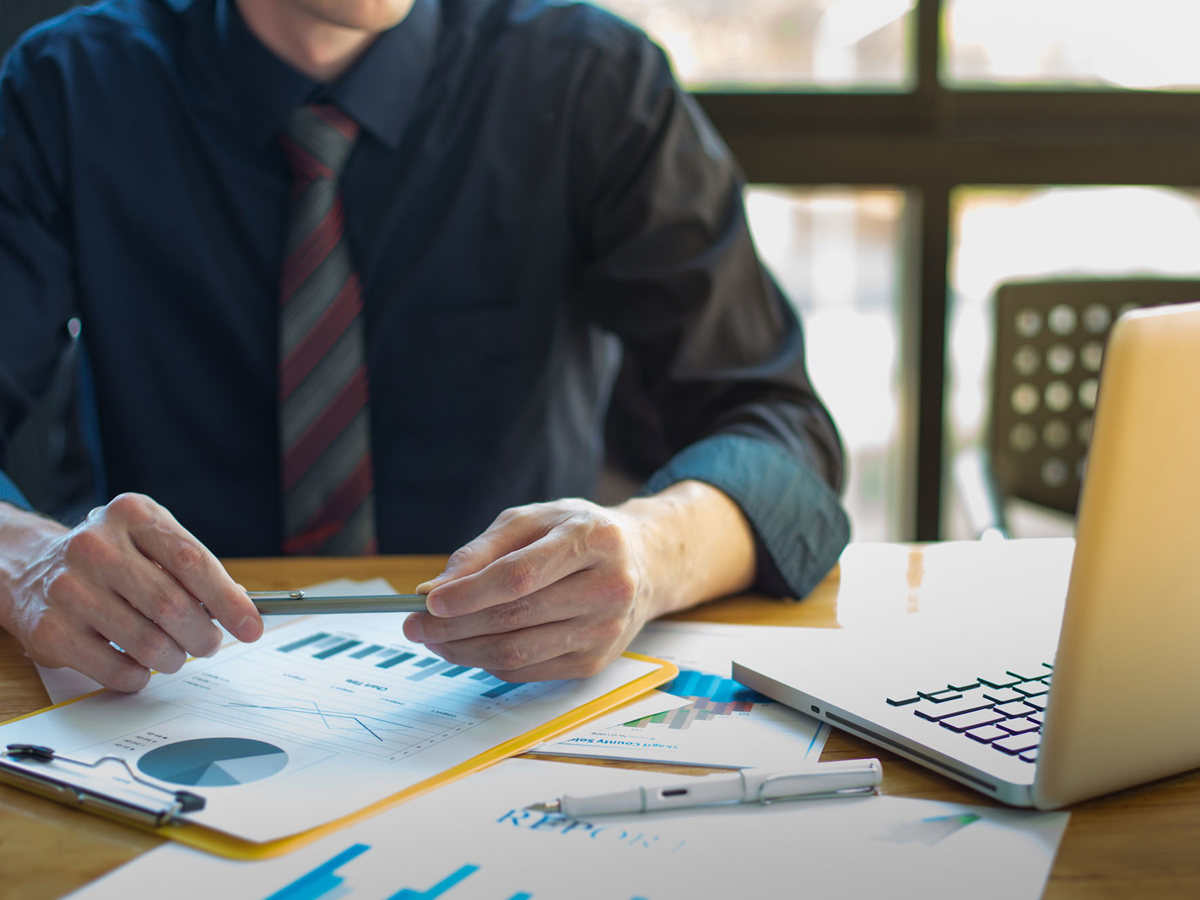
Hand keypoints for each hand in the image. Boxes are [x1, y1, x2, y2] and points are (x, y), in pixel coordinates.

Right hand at [0, 493, 262, 691]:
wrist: (31, 567)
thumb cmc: (111, 557)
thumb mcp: (151, 542)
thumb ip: (194, 568)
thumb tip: (239, 608)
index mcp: (132, 516)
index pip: (192, 561)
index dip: (228, 600)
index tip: (251, 626)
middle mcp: (96, 546)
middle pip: (172, 604)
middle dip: (203, 635)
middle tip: (209, 643)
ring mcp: (69, 588)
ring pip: (147, 642)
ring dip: (174, 658)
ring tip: (174, 654)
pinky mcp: (51, 630)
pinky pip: (116, 670)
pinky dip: (140, 677)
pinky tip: (141, 666)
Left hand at [402, 481, 755, 681]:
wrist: (643, 563)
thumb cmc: (578, 534)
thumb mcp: (533, 520)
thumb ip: (483, 551)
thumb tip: (436, 590)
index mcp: (594, 540)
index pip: (522, 575)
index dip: (471, 593)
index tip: (429, 602)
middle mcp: (608, 587)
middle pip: (515, 617)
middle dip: (454, 626)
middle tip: (414, 625)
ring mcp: (605, 630)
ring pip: (518, 652)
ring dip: (464, 651)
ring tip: (433, 639)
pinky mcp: (595, 661)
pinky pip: (527, 670)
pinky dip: (488, 662)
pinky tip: (468, 647)